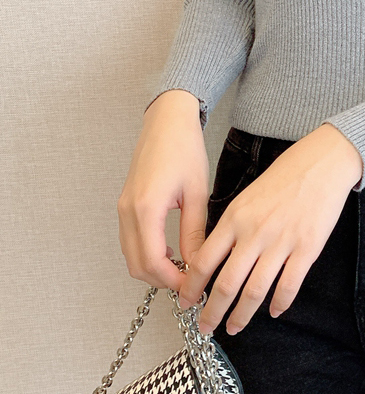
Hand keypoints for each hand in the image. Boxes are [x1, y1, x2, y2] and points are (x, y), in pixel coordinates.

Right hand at [118, 90, 209, 292]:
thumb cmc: (184, 148)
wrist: (167, 121)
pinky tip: (171, 250)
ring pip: (131, 256)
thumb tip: (197, 263)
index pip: (152, 262)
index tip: (193, 286)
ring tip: (184, 267)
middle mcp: (128, 212)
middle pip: (137, 266)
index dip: (173, 280)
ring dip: (154, 268)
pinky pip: (130, 241)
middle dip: (162, 280)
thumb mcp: (197, 192)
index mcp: (146, 208)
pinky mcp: (125, 205)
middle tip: (191, 281)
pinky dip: (147, 254)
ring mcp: (122, 209)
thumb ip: (195, 231)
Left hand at [177, 123, 362, 334]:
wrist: (322, 162)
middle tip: (206, 327)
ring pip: (255, 291)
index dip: (191, 288)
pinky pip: (289, 286)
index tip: (186, 302)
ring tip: (234, 327)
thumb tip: (218, 257)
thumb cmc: (286, 174)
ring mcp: (281, 242)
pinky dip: (279, 304)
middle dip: (212, 312)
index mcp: (235, 217)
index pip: (204, 261)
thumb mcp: (247, 195)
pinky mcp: (307, 248)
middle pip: (226, 284)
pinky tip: (275, 311)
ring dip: (241, 316)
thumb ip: (233, 225)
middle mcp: (254, 233)